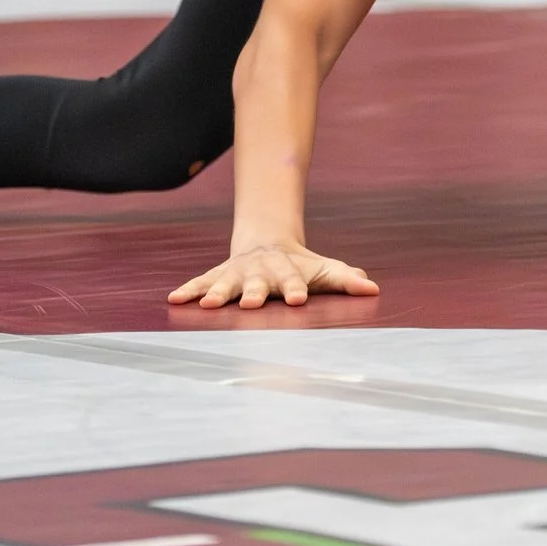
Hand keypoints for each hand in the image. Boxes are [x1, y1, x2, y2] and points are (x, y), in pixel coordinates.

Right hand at [169, 240, 378, 308]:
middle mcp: (260, 271)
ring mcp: (236, 273)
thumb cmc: (300, 265)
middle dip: (253, 292)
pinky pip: (200, 282)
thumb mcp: (324, 269)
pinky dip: (188, 291)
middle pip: (258, 282)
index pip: (294, 281)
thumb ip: (345, 280)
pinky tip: (173, 300)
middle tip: (249, 303)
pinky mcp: (217, 275)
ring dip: (216, 293)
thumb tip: (372, 287)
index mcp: (287, 271)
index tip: (298, 300)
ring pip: (225, 282)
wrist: (267, 240)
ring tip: (207, 304)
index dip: (296, 288)